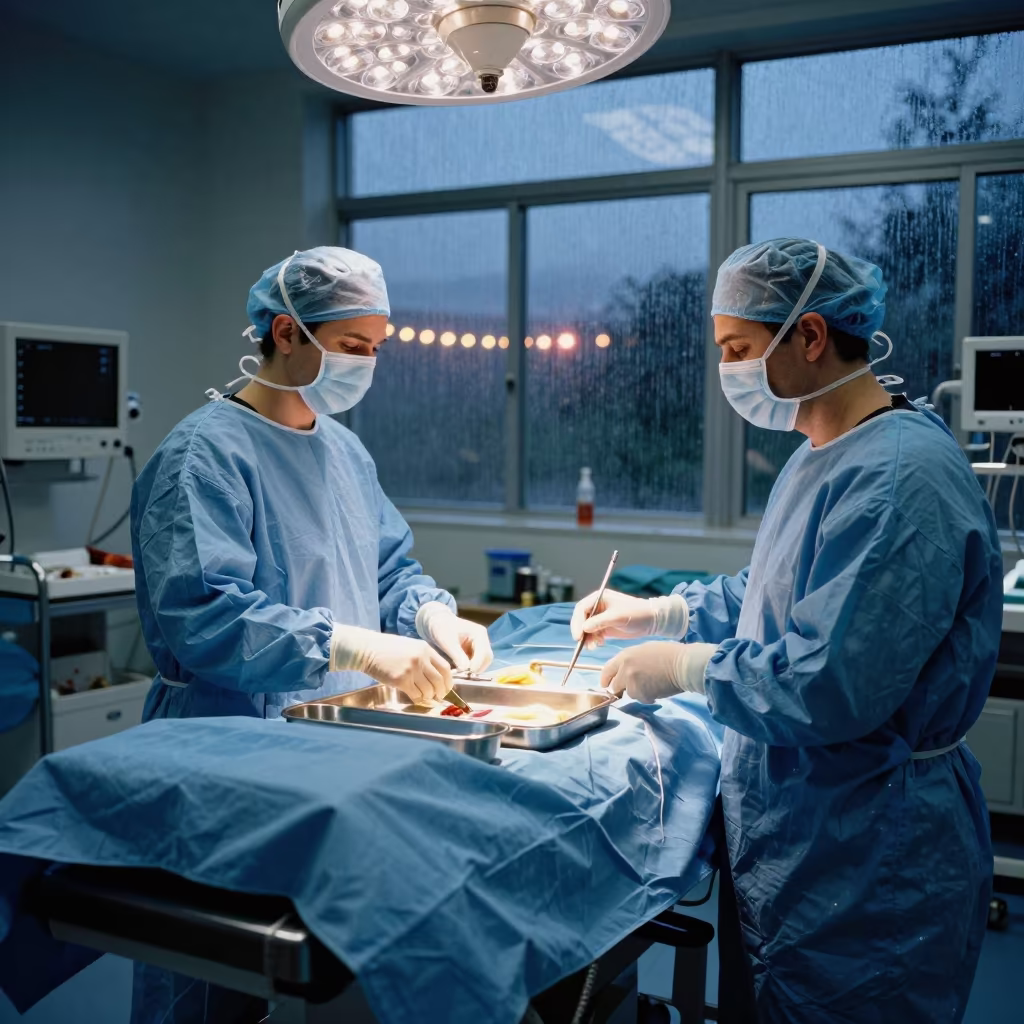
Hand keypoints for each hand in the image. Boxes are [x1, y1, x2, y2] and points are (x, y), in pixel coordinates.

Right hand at [331, 626, 451, 702]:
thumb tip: (437, 675)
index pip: (445, 668)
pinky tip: (415, 696)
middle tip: (438, 696)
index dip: (449, 681)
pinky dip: (418, 699)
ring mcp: (411, 670)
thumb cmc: (387, 649)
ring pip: (428, 690)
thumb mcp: (411, 646)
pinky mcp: (400, 680)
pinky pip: (415, 694)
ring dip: (428, 696)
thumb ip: (424, 657)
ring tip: (424, 696)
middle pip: (439, 681)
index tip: (447, 687)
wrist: (367, 650)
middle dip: (441, 692)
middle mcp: (420, 658)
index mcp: (425, 649)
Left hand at [415, 602, 493, 674]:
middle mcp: (482, 640)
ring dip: (473, 670)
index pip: (484, 652)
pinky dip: (468, 670)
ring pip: (482, 663)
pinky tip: (458, 672)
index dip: (477, 664)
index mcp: (479, 633)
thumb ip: (457, 654)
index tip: (466, 673)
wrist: (437, 622)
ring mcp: (479, 647)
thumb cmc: (441, 627)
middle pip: (486, 659)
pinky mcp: (474, 653)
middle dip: (476, 669)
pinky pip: (475, 664)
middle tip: (462, 676)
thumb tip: (466, 669)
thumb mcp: (447, 640)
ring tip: (459, 675)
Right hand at [570, 590, 688, 648]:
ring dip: (587, 638)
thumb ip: (599, 622)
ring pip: (586, 628)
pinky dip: (593, 640)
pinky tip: (599, 644)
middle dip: (581, 631)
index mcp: (599, 598)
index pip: (581, 609)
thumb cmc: (636, 613)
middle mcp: (597, 607)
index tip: (578, 635)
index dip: (577, 622)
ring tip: (593, 646)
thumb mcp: (617, 617)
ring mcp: (600, 617)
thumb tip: (584, 628)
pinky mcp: (605, 627)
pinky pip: (593, 634)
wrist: (651, 621)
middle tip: (582, 643)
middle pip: (581, 619)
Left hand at [601, 641, 716, 702]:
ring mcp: (632, 683)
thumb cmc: (668, 654)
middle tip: (636, 685)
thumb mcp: (644, 651)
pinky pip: (642, 698)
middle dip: (623, 687)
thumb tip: (624, 671)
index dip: (606, 679)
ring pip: (630, 693)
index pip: (607, 671)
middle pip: (615, 686)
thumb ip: (630, 661)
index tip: (606, 684)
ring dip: (639, 691)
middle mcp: (625, 670)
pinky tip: (658, 687)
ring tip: (652, 683)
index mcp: (625, 656)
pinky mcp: (642, 695)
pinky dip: (648, 696)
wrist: (683, 664)